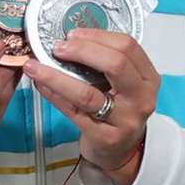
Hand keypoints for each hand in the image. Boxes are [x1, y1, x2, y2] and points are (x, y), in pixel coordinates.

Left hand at [22, 29, 160, 184]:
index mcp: (148, 78)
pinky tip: (40, 84)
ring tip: (35, 65)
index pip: (128, 47)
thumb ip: (107, 63)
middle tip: (58, 47)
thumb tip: (71, 39)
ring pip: (87, 93)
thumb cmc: (120, 111)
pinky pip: (73, 112)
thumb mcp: (125, 85)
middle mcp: (141, 98)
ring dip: (56, 76)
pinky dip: (53, 95)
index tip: (73, 33)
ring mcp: (124, 120)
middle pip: (115, 64)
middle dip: (82, 50)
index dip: (98, 36)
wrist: (121, 151)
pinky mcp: (104, 137)